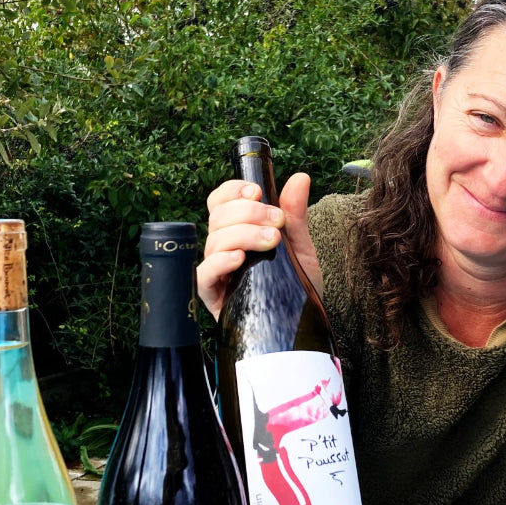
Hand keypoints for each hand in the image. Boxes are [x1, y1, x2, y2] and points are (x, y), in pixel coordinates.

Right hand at [197, 172, 321, 318]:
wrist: (299, 326)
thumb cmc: (295, 286)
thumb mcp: (300, 248)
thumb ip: (295, 215)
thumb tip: (300, 178)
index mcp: (237, 231)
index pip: (220, 201)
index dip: (233, 191)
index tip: (257, 191)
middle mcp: (223, 248)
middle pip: (218, 216)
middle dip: (249, 211)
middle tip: (277, 221)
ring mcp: (216, 271)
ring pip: (214, 240)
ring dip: (244, 234)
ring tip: (271, 241)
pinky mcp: (213, 295)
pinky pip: (205, 273)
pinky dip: (221, 261)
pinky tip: (240, 259)